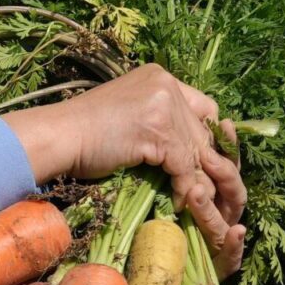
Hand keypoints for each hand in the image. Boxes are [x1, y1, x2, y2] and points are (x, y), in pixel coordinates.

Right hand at [5, 64, 247, 272]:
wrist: (58, 135)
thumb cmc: (84, 132)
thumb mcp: (129, 115)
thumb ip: (160, 121)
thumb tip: (189, 151)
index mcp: (160, 78)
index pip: (205, 108)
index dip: (213, 137)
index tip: (213, 163)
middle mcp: (166, 87)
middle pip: (206, 132)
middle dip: (218, 167)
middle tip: (226, 194)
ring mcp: (163, 107)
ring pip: (199, 153)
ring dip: (205, 185)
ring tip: (209, 207)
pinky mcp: (158, 132)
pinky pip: (185, 168)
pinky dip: (186, 190)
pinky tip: (182, 204)